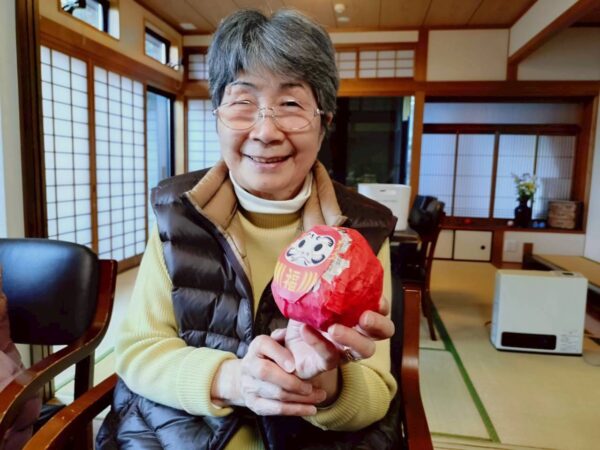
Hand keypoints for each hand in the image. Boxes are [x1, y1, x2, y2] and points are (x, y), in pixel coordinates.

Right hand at [211, 335, 325, 415]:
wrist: (247, 378)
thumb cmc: (270, 356)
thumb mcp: (277, 341)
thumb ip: (288, 334)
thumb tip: (305, 324)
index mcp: (257, 345)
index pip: (264, 345)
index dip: (279, 355)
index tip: (294, 365)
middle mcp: (249, 364)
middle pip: (266, 372)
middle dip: (292, 381)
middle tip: (312, 386)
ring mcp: (250, 385)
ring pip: (275, 393)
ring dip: (300, 398)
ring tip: (320, 396)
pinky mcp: (255, 404)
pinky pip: (276, 409)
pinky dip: (295, 410)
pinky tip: (311, 409)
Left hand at [271, 296, 394, 379]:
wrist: (287, 347)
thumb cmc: (306, 320)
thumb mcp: (313, 300)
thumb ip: (318, 286)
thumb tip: (314, 263)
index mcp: (358, 317)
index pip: (381, 312)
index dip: (383, 306)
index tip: (377, 300)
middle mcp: (358, 335)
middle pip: (383, 333)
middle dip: (378, 324)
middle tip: (364, 317)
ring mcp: (345, 352)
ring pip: (363, 351)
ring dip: (352, 338)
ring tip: (334, 328)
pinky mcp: (327, 364)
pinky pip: (329, 356)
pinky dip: (318, 342)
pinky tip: (306, 330)